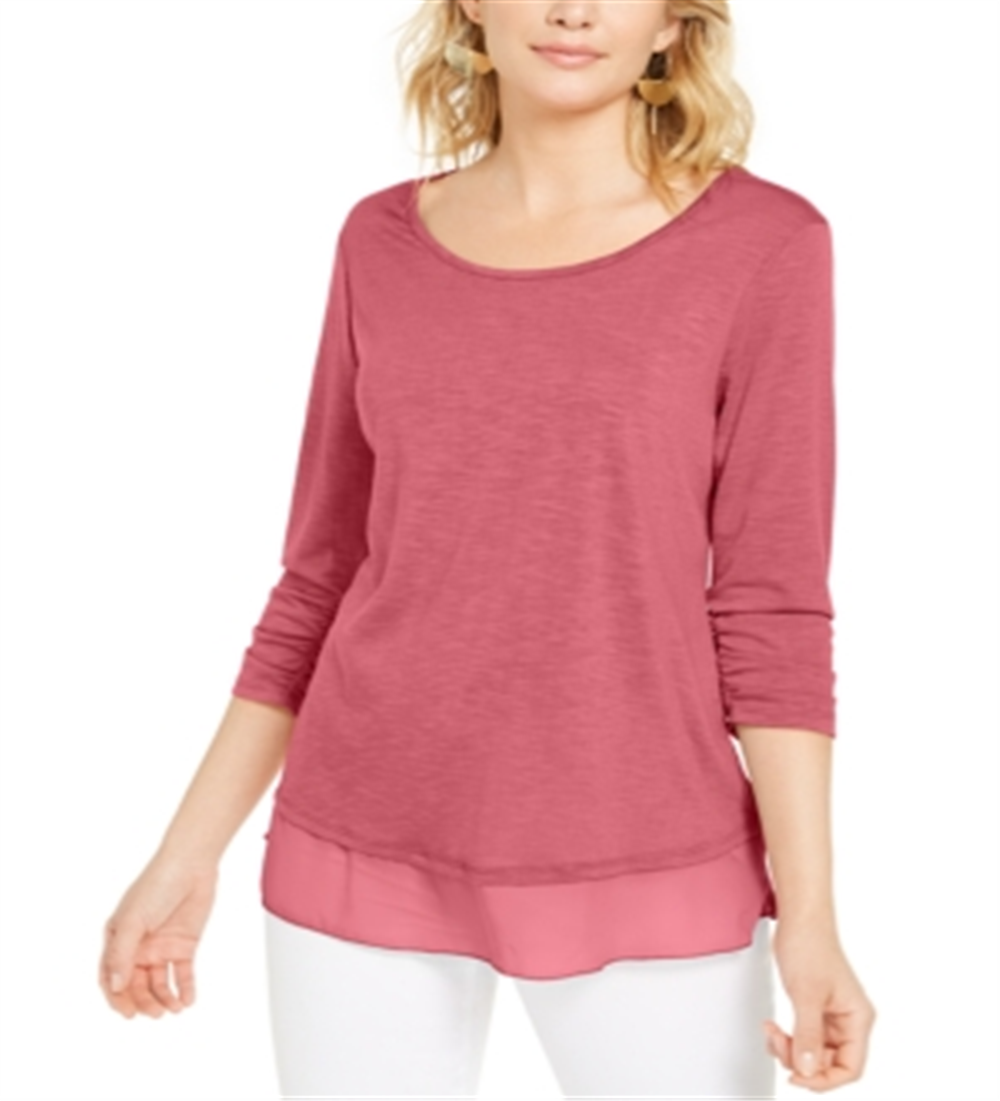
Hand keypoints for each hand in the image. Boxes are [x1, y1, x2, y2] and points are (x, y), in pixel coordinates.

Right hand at [98, 854, 217, 1018]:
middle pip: (136, 985)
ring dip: (164, 999)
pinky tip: (187, 1000)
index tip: (128, 1013)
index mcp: (118, 940)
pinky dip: (184, 988)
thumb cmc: (156, 885)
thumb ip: (122, 954)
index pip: (112, 978)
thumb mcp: (133, 920)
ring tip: (174, 1008)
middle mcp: (138, 947)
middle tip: (155, 1013)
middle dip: (144, 1002)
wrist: (191, 864)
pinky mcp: (184, 945)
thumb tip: (115, 986)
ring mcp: (161, 947)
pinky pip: (182, 973)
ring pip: (159, 983)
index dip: (117, 998)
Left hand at [762, 917, 875, 1090]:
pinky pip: (803, 1037)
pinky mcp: (815, 1009)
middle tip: (779, 1043)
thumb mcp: (806, 995)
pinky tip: (774, 1029)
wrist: (798, 919)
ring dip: (790, 1049)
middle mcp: (848, 1020)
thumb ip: (808, 1035)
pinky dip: (787, 1038)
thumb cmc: (809, 945)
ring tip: (773, 1033)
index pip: (850, 1067)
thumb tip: (807, 1070)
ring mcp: (831, 1015)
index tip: (798, 1077)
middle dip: (800, 1060)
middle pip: (829, 1063)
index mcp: (857, 1018)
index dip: (824, 1079)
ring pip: (814, 1053)